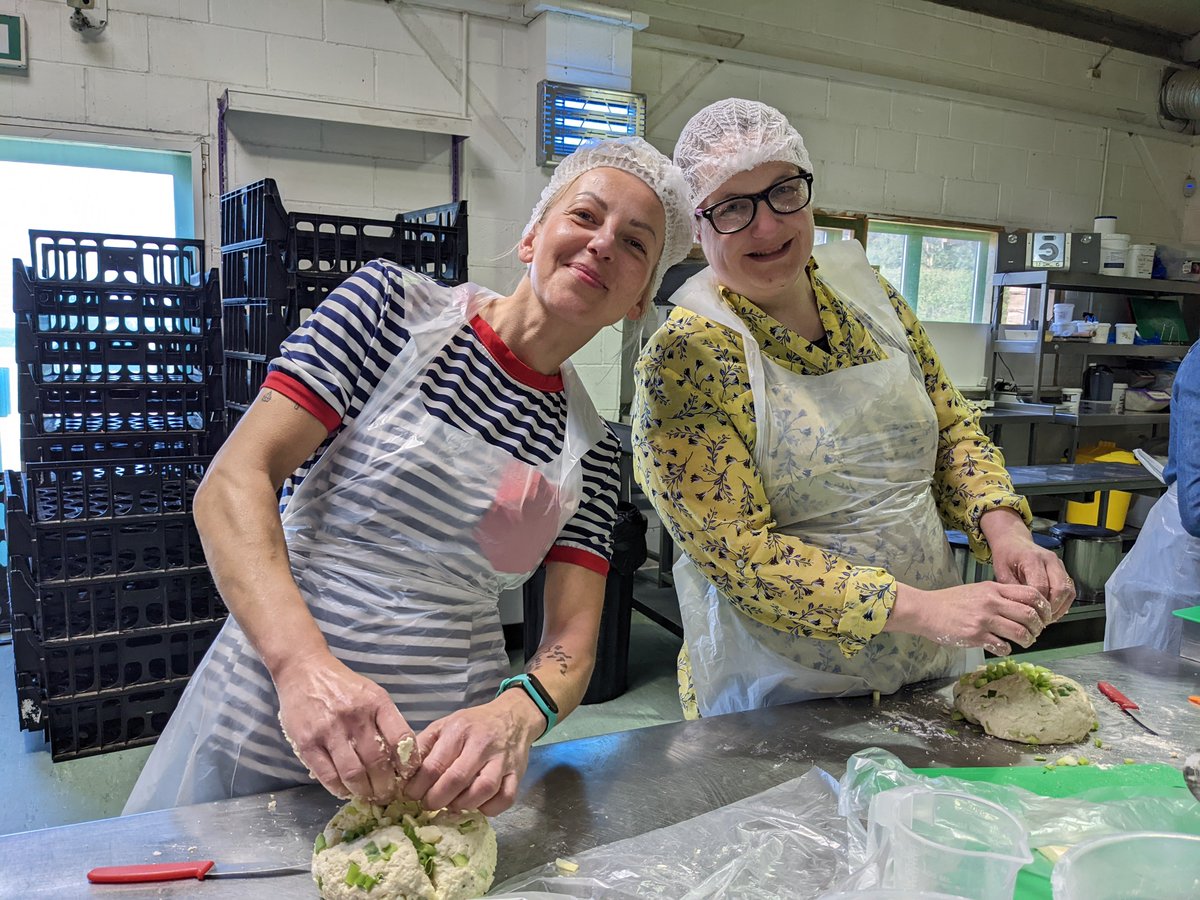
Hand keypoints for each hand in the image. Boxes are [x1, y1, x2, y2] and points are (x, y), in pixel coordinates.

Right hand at [274, 653, 418, 803]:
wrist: (304, 669)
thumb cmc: (343, 685)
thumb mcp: (373, 694)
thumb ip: (387, 721)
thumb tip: (403, 757)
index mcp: (377, 703)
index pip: (402, 739)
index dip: (408, 764)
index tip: (408, 777)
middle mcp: (355, 716)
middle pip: (378, 762)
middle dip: (386, 786)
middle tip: (387, 795)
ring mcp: (329, 730)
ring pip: (353, 774)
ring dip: (364, 792)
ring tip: (368, 796)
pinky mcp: (307, 742)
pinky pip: (327, 775)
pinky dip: (339, 789)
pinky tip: (345, 790)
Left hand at [403, 691, 543, 815]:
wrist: (513, 716)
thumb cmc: (473, 724)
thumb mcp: (445, 725)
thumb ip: (424, 746)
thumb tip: (403, 773)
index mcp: (459, 730)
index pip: (434, 765)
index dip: (418, 787)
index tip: (411, 795)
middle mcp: (482, 744)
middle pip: (456, 780)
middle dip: (437, 800)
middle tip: (429, 804)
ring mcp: (503, 759)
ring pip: (483, 791)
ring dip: (463, 805)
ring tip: (452, 805)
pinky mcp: (517, 773)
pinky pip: (505, 798)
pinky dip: (490, 808)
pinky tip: (478, 805)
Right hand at [888, 581, 1049, 656]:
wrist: (926, 610)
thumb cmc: (951, 601)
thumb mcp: (978, 590)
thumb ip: (1000, 596)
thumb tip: (1024, 609)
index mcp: (994, 589)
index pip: (1031, 594)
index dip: (1044, 607)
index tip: (1045, 616)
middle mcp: (992, 602)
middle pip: (1030, 615)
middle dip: (1038, 628)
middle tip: (1035, 633)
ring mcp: (984, 619)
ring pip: (1020, 632)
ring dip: (1027, 641)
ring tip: (1023, 642)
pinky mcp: (975, 635)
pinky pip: (1002, 646)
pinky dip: (1007, 650)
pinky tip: (1001, 647)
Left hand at [980, 509, 1075, 621]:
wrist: (1014, 541)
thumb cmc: (1006, 556)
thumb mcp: (1001, 572)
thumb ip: (1012, 591)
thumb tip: (1022, 611)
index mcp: (1032, 558)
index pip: (1041, 586)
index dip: (1038, 604)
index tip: (1031, 616)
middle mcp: (1049, 560)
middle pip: (1060, 588)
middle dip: (1053, 608)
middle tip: (1042, 620)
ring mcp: (1059, 564)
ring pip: (1068, 590)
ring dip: (1060, 607)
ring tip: (1047, 617)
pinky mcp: (1063, 569)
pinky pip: (1070, 589)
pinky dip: (1064, 602)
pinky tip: (1052, 610)